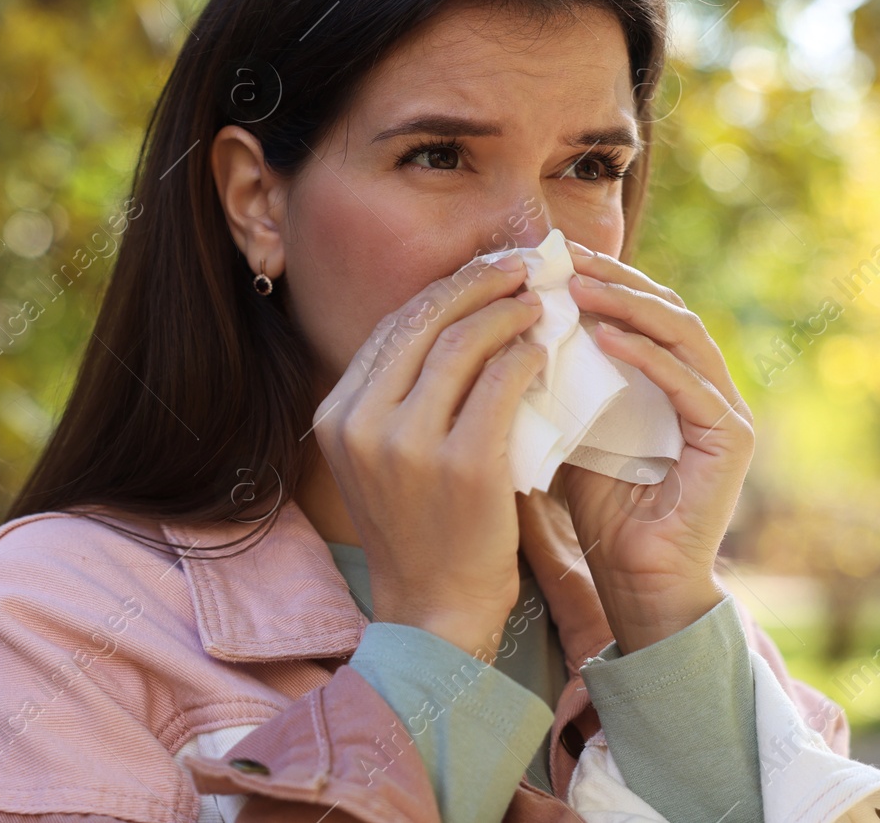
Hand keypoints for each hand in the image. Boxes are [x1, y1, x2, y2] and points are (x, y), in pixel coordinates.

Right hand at [311, 253, 548, 659]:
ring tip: (540, 302)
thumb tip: (450, 316)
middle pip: (425, 321)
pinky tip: (543, 348)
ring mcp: (409, 444)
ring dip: (508, 312)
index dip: (443, 290)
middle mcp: (363, 422)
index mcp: (336, 415)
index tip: (482, 271)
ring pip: (465, 343)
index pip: (392, 327)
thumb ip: (399, 394)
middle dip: (478, 283)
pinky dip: (527, 355)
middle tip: (521, 267)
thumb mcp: (381, 458)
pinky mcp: (463, 464)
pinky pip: (502, 382)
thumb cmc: (420, 529)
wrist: (435, 611)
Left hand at [558, 239, 753, 653]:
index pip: (642, 310)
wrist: (638, 583)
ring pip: (682, 333)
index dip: (601, 278)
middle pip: (666, 308)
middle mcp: (707, 385)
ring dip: (628, 304)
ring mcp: (725, 410)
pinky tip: (603, 337)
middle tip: (562, 257)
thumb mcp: (574, 429)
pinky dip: (646, 356)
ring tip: (578, 287)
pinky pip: (688, 384)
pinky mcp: (730, 440)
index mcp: (675, 379)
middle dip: (614, 278)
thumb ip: (562, 383)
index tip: (549, 257)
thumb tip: (513, 328)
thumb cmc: (604, 511)